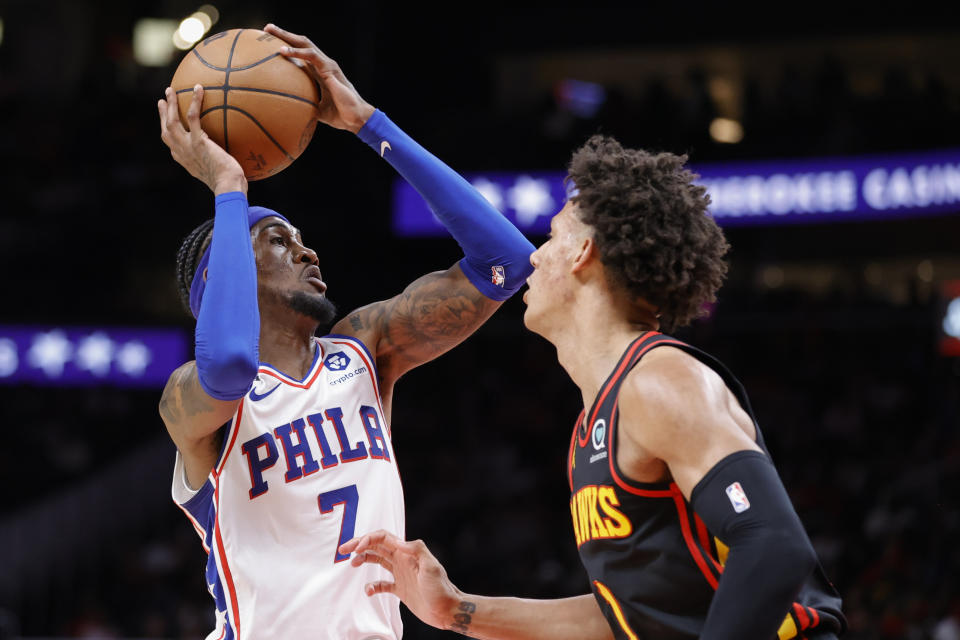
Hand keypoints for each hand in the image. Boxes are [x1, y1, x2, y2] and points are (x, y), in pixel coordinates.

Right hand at [157, 85, 245, 194]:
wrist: (228, 187)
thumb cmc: (230, 184)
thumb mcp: (219, 173)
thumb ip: (219, 162)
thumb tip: (231, 158)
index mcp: (184, 160)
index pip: (171, 143)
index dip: (167, 131)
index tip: (167, 121)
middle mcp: (181, 153)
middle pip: (166, 130)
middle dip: (162, 114)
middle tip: (162, 100)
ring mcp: (187, 146)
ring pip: (172, 121)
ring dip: (170, 104)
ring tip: (170, 90)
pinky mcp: (198, 141)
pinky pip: (193, 116)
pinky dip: (195, 101)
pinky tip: (198, 88)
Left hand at [264, 24, 375, 132]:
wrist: (356, 118)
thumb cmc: (340, 115)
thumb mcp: (317, 110)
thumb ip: (306, 106)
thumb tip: (290, 113)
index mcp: (320, 72)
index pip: (302, 54)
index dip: (288, 46)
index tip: (270, 42)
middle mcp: (323, 65)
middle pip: (301, 44)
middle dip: (284, 34)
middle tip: (267, 28)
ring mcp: (327, 65)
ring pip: (305, 44)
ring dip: (287, 36)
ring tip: (270, 31)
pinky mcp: (330, 69)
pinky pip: (311, 56)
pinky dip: (296, 52)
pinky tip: (282, 50)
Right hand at [339, 530, 461, 629]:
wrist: (447, 609)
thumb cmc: (441, 588)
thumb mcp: (431, 566)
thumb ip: (416, 550)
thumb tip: (398, 542)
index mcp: (407, 552)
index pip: (383, 538)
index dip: (368, 539)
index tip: (356, 548)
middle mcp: (402, 560)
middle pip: (377, 546)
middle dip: (359, 545)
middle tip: (343, 549)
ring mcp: (400, 574)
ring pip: (377, 560)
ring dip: (363, 559)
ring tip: (352, 564)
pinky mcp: (400, 589)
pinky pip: (382, 584)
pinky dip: (372, 585)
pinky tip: (369, 591)